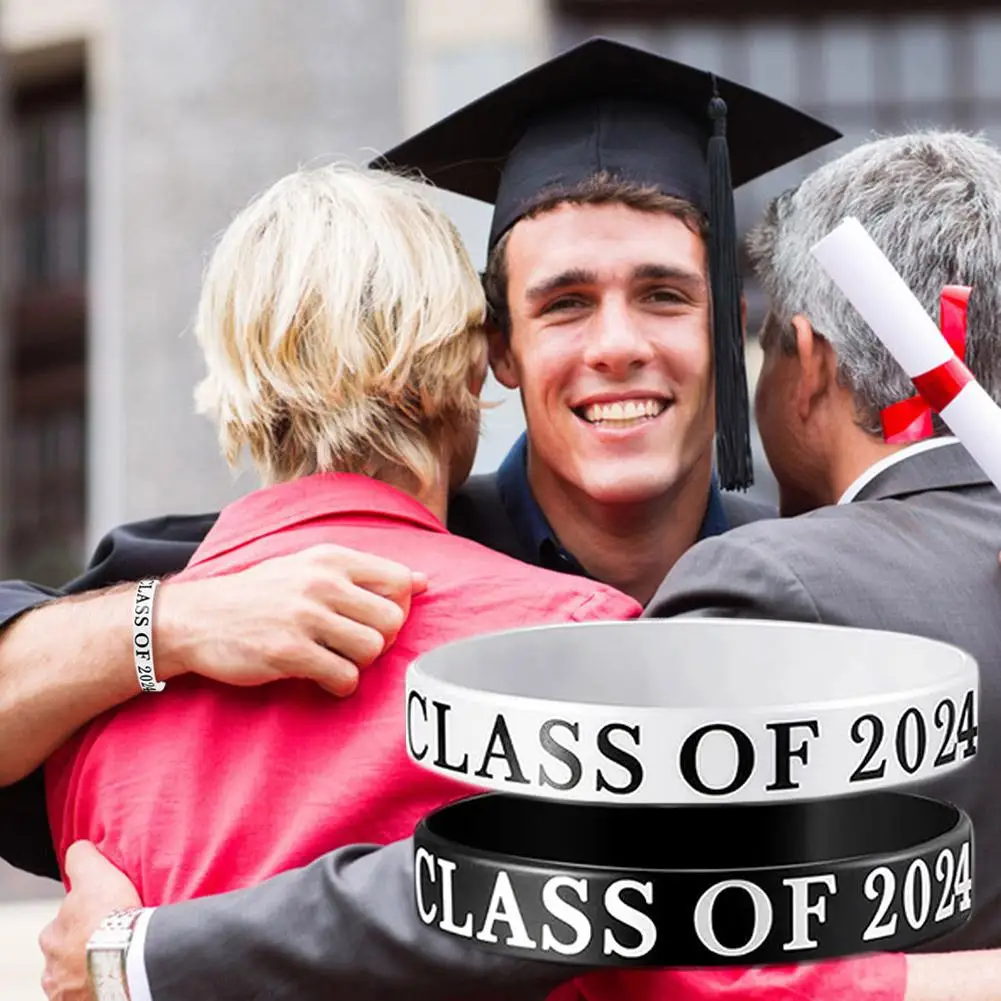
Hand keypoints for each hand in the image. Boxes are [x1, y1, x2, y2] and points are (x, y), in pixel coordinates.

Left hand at [39, 842, 141, 1000]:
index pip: (63, 924)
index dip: (84, 916)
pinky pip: (89, 996)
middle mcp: (52, 969)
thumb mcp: (95, 873)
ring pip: (76, 978)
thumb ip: (81, 858)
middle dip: (83, 948)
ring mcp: (68, 993)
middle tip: (112, 939)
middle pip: (67, 954)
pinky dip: (99, 989)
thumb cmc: (110, 917)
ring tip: (117, 960)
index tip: (104, 915)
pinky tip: (116, 978)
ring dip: (91, 970)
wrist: (129, 959)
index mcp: (51, 936)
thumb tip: (78, 847)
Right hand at [155, 544, 426, 695]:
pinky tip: (324, 678)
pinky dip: (341, 685)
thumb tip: (421, 582)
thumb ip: (363, 573)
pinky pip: (345, 677)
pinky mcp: (289, 652)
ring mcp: (305, 617)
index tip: (374, 620)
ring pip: (372, 649)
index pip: (400, 581)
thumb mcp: (308, 567)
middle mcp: (321, 582)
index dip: (399, 608)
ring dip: (360, 663)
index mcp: (330, 558)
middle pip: (393, 619)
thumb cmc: (260, 594)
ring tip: (337, 660)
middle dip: (382, 639)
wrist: (195, 618)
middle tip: (357, 646)